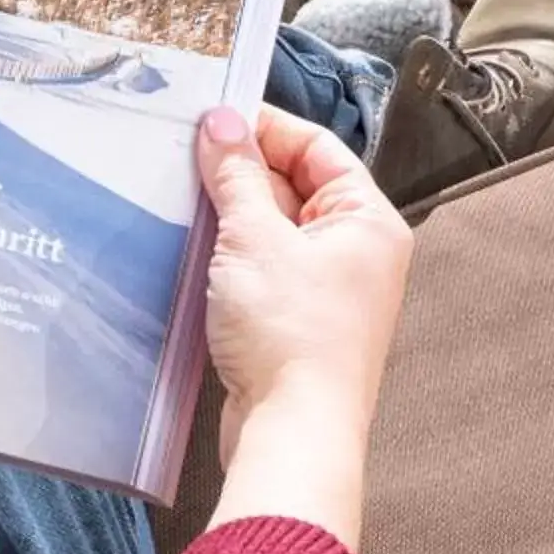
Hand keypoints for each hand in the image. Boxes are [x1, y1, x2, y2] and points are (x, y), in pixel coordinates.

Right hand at [197, 103, 411, 548]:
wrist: (292, 434)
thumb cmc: (291, 337)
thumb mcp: (254, 238)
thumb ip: (235, 175)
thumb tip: (222, 123)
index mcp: (368, 221)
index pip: (317, 147)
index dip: (265, 128)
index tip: (213, 118)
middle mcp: (357, 253)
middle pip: (295, 186)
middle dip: (241, 172)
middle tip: (187, 157)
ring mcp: (328, 291)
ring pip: (274, 229)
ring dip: (232, 215)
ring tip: (185, 201)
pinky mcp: (296, 323)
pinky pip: (263, 269)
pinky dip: (231, 255)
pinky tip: (195, 251)